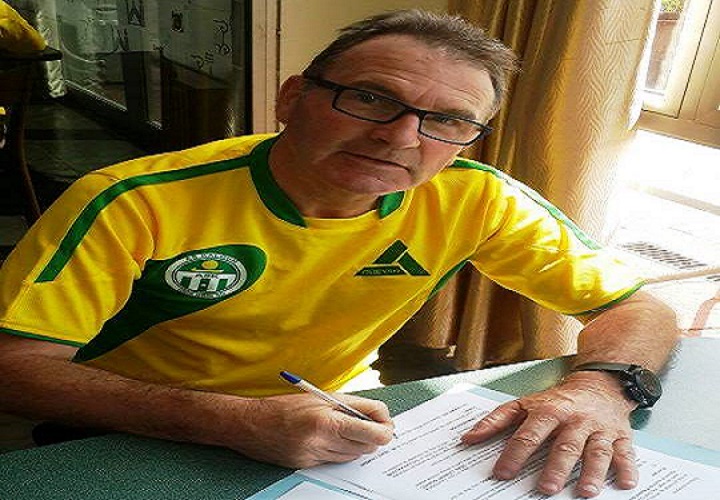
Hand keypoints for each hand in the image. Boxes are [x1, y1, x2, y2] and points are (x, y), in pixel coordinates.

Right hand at [221, 392, 393, 467]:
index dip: (385, 429)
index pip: (372, 433)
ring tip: (350, 429)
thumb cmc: (285, 405)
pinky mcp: (308, 466)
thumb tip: (379, 413)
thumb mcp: (322, 397)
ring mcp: (314, 457)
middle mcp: (321, 442)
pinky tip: (332, 438)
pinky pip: (335, 461)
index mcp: (327, 421)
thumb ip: (353, 405)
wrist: (251, 424)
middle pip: (367, 447)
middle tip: (373, 424)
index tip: (386, 423)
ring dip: (357, 443)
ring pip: (353, 456)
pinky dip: (340, 450)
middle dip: (374, 436)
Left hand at [461, 372, 637, 497]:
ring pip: (595, 450)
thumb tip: (468, 438)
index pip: (528, 435)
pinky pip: (625, 452)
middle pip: (564, 445)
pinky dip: (626, 468)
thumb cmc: (558, 400)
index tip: (502, 474)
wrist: (600, 384)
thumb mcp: (524, 404)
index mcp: (548, 411)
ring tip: (585, 492)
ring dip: (591, 472)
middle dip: (555, 468)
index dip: (514, 455)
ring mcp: (598, 428)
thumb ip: (496, 421)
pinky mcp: (620, 436)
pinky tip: (624, 483)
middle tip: (546, 488)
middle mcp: (574, 419)